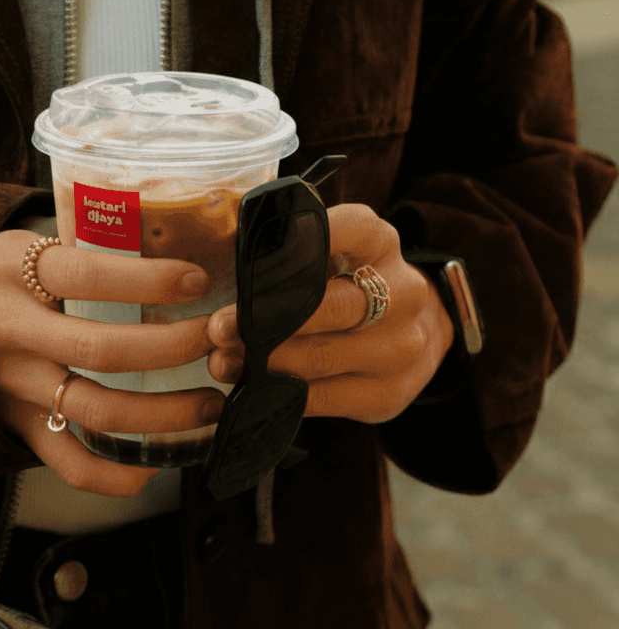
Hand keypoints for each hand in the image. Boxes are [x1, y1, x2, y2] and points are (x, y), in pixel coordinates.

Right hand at [0, 230, 223, 493]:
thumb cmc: (0, 276)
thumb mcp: (27, 247)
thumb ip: (84, 254)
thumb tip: (179, 253)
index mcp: (15, 273)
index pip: (88, 274)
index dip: (149, 280)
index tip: (200, 280)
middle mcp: (11, 331)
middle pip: (101, 349)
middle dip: (173, 348)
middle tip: (220, 342)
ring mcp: (11, 385)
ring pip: (95, 411)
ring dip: (164, 414)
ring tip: (210, 405)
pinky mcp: (14, 425)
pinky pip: (69, 462)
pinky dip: (118, 473)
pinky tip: (157, 462)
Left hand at [207, 204, 454, 423]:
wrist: (408, 336)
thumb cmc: (345, 286)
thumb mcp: (330, 252)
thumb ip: (288, 245)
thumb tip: (227, 240)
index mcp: (381, 243)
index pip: (343, 230)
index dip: (294, 247)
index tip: (247, 267)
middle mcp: (402, 292)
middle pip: (328, 305)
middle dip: (265, 319)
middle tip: (219, 329)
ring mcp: (400, 346)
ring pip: (323, 356)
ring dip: (265, 363)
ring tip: (223, 362)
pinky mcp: (390, 391)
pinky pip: (325, 397)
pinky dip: (284, 394)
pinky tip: (256, 388)